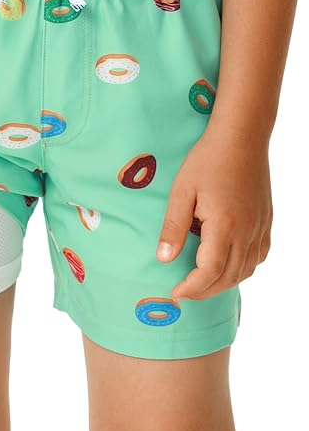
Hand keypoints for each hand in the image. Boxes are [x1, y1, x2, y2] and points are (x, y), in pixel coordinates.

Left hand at [156, 126, 272, 300]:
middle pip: (229, 277)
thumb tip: (164, 259)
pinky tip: (229, 264)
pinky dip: (243, 268)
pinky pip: (258, 256)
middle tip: (184, 292)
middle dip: (205, 291)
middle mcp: (247, 232)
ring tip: (202, 282)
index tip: (175, 292)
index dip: (192, 288)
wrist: (240, 137)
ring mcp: (260, 227)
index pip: (209, 273)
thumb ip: (173, 227)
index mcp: (224, 227)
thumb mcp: (182, 191)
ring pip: (247, 270)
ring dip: (224, 282)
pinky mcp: (266, 220)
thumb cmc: (207, 160)